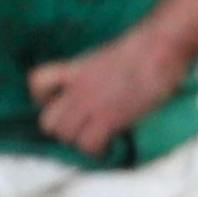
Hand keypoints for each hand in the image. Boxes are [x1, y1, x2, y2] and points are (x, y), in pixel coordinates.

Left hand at [30, 23, 190, 159]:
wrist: (160, 46)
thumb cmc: (145, 46)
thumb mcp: (109, 56)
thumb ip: (97, 72)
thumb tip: (109, 84)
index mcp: (76, 70)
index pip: (37, 83)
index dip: (43, 99)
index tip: (60, 103)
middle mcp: (77, 89)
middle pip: (48, 121)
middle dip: (64, 130)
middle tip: (84, 129)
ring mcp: (91, 104)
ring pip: (66, 136)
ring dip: (81, 142)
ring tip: (99, 139)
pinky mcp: (110, 117)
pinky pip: (90, 145)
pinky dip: (99, 150)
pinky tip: (112, 144)